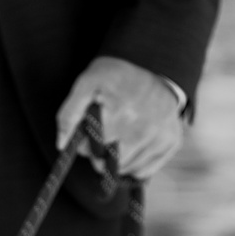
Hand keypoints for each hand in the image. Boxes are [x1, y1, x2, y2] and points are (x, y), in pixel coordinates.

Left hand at [55, 57, 184, 181]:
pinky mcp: (171, 142)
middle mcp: (143, 129)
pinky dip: (135, 164)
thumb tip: (62, 145)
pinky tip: (134, 144)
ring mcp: (160, 137)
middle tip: (104, 135)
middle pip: (109, 164)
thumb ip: (69, 113)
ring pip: (126, 170)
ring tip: (119, 137)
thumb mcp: (87, 84)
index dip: (85, 144)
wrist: (155, 64)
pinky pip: (144, 171)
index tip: (89, 131)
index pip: (92, 150)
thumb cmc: (115, 75)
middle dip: (100, 154)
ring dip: (117, 161)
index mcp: (120, 114)